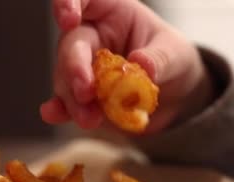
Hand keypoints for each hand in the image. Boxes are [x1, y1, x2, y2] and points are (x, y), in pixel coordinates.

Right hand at [42, 0, 213, 133]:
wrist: (178, 93)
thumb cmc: (174, 59)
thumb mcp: (175, 54)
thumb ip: (159, 58)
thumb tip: (141, 65)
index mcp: (111, 12)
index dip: (67, 4)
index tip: (68, 20)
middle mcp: (92, 35)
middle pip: (71, 45)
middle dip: (74, 69)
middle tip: (86, 92)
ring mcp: (85, 67)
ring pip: (66, 77)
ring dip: (74, 99)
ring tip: (90, 119)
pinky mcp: (85, 95)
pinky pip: (68, 100)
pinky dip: (62, 109)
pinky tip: (55, 114)